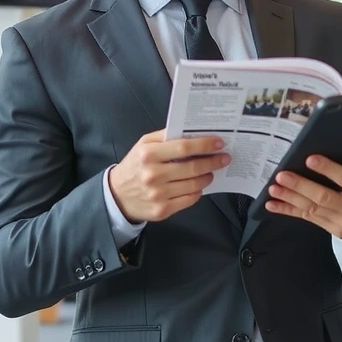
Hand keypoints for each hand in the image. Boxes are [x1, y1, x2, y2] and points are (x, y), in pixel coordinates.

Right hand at [109, 129, 229, 223]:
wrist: (118, 195)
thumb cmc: (135, 166)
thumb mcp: (143, 145)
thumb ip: (165, 136)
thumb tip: (192, 132)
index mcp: (148, 154)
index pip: (184, 147)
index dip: (205, 145)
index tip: (219, 143)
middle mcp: (153, 174)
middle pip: (193, 167)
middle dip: (213, 162)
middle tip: (224, 158)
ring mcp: (158, 194)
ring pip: (194, 184)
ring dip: (207, 177)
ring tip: (210, 172)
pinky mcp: (162, 210)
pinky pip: (189, 199)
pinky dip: (198, 191)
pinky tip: (198, 185)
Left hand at [264, 137, 341, 253]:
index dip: (329, 170)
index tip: (311, 159)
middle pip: (323, 197)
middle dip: (301, 186)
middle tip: (282, 174)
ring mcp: (340, 221)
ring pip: (311, 208)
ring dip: (290, 197)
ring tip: (273, 187)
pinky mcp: (331, 228)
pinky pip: (306, 219)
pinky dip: (288, 211)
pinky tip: (272, 205)